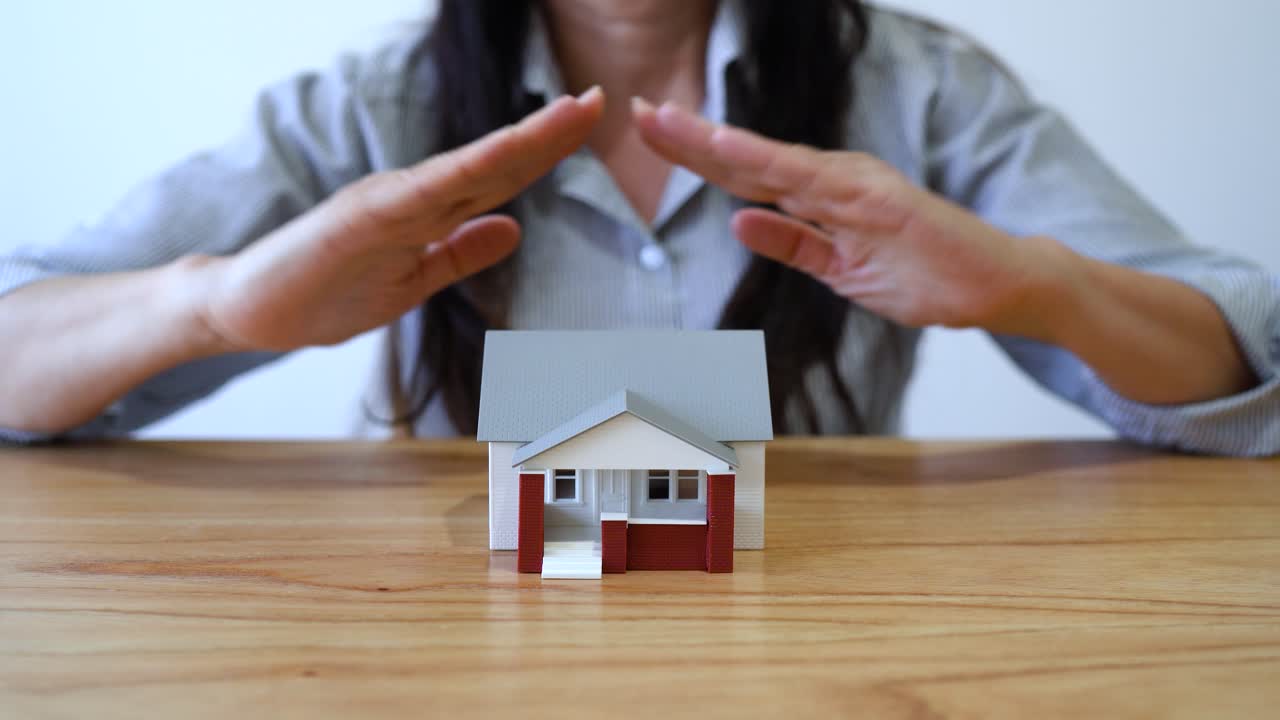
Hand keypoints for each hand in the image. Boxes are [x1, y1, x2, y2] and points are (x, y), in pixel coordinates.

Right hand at [190, 88, 604, 351]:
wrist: (247, 311)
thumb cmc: (324, 294)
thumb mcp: (413, 281)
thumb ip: (460, 254)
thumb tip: (514, 231)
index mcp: (427, 211)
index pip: (500, 178)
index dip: (547, 151)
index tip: (591, 123)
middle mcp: (412, 195)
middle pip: (495, 162)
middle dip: (551, 133)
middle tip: (600, 99)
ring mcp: (385, 203)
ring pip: (468, 167)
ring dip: (522, 139)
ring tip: (569, 112)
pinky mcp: (357, 218)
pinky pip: (422, 194)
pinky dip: (465, 172)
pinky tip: (504, 154)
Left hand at [631, 98, 1065, 337]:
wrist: (999, 284)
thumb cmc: (928, 275)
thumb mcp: (841, 270)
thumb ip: (793, 244)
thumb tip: (738, 222)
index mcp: (824, 195)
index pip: (746, 174)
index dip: (697, 156)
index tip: (652, 136)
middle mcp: (833, 180)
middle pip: (744, 158)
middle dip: (688, 137)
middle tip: (635, 111)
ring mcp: (853, 184)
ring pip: (767, 159)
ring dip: (712, 140)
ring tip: (662, 120)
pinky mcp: (874, 197)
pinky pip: (808, 178)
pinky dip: (762, 159)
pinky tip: (724, 145)